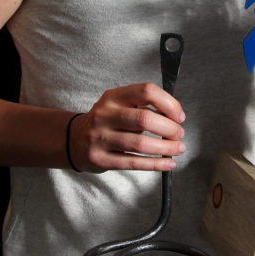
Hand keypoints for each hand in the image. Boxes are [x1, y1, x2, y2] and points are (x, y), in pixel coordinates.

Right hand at [67, 82, 185, 172]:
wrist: (75, 141)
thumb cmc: (107, 122)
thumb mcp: (120, 106)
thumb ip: (144, 107)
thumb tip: (175, 119)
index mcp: (113, 97)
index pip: (146, 91)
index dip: (168, 103)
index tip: (179, 116)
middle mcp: (104, 114)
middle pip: (145, 119)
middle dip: (169, 128)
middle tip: (179, 134)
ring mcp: (99, 137)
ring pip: (140, 143)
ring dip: (166, 148)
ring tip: (178, 148)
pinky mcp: (100, 158)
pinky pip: (133, 162)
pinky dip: (155, 164)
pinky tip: (168, 163)